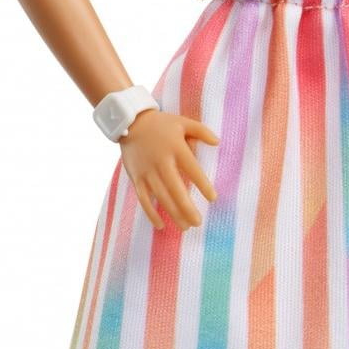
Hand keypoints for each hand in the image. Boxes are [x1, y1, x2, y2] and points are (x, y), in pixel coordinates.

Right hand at [120, 107, 219, 229]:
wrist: (130, 123)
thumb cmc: (161, 124)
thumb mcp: (183, 122)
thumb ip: (202, 131)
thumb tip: (218, 142)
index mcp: (175, 148)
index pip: (192, 169)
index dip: (202, 185)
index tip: (213, 198)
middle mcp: (161, 161)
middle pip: (175, 188)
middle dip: (187, 208)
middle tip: (198, 222)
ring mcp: (147, 171)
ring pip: (160, 197)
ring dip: (173, 213)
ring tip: (186, 226)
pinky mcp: (136, 178)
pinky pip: (143, 199)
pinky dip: (151, 213)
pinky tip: (161, 225)